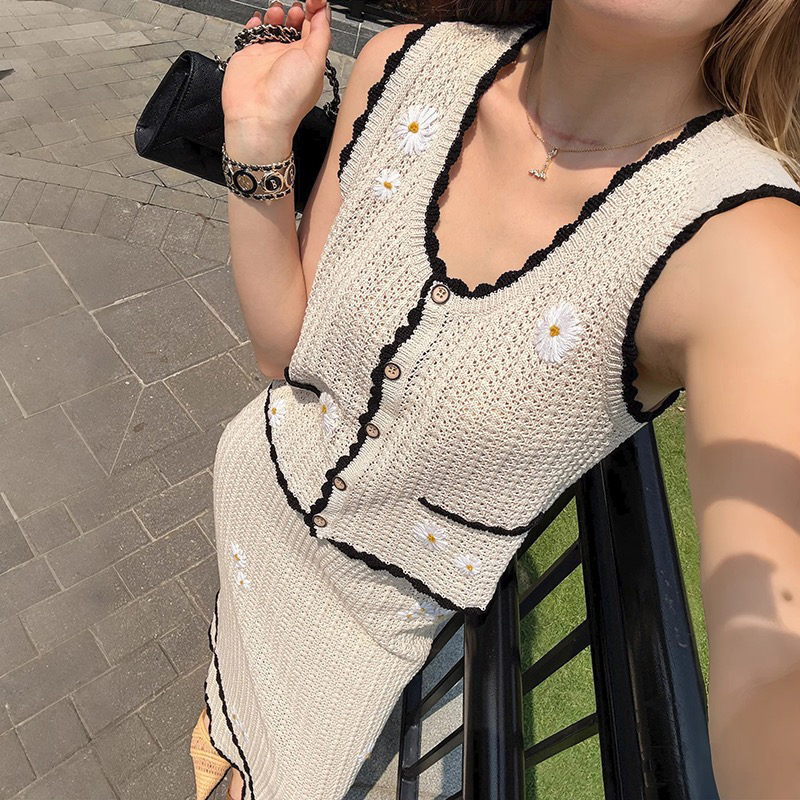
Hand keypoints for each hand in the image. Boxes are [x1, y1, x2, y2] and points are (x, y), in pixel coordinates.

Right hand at [221, 0, 331, 133]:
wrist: (258, 116)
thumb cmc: (287, 99)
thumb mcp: (315, 60)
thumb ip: (321, 33)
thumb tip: (324, 12)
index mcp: (310, 60)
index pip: (316, 29)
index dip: (316, 12)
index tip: (314, 1)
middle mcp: (290, 58)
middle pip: (295, 25)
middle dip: (297, 11)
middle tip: (297, 7)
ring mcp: (269, 56)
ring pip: (274, 26)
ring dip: (277, 13)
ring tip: (278, 12)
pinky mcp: (249, 56)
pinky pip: (253, 33)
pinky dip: (255, 23)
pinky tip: (259, 20)